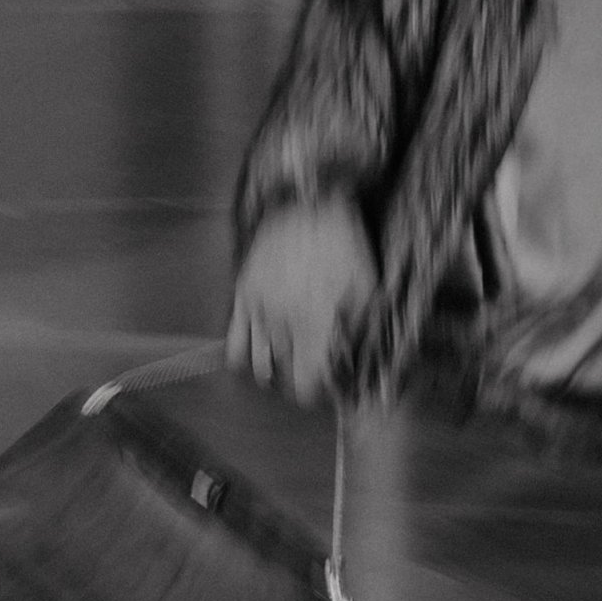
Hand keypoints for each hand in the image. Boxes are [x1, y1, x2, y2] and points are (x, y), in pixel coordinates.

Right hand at [227, 196, 374, 406]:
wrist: (307, 205)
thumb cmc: (345, 248)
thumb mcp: (367, 289)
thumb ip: (360, 332)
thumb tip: (354, 365)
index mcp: (315, 323)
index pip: (306, 385)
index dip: (316, 394)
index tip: (326, 389)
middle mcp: (281, 323)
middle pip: (284, 376)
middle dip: (299, 380)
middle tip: (314, 369)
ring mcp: (257, 310)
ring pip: (258, 365)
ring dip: (274, 373)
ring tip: (289, 364)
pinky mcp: (241, 296)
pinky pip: (233, 344)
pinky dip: (244, 359)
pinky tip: (260, 356)